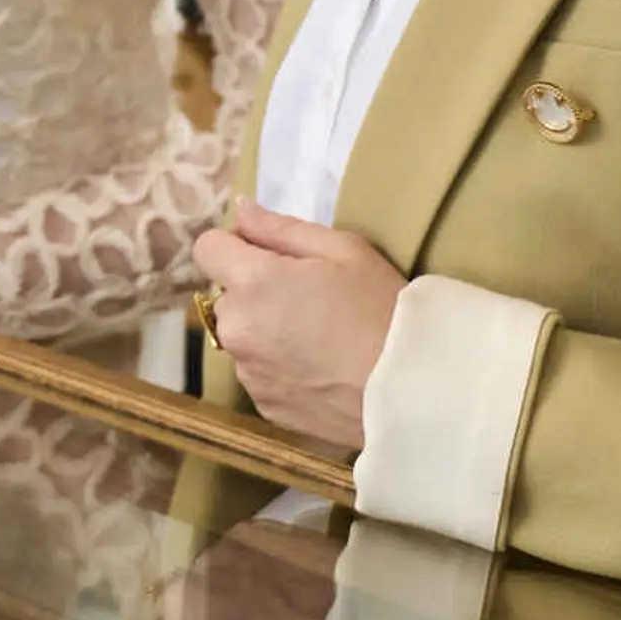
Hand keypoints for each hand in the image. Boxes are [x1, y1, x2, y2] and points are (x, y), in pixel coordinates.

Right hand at [147, 518, 342, 619]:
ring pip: (205, 573)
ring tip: (268, 605)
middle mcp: (176, 595)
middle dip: (194, 617)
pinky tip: (285, 580)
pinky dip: (254, 563)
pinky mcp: (246, 530)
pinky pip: (237, 549)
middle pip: (170, 604)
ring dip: (224, 587)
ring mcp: (211, 557)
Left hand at [188, 197, 404, 449]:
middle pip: (227, 297)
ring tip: (321, 339)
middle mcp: (236, 329)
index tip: (272, 256)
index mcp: (251, 282)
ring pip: (243, 338)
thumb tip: (240, 211)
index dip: (236, 246)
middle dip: (255, 292)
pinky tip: (323, 369)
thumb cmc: (383, 308)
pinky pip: (261, 375)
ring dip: (266, 332)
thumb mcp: (344, 250)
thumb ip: (281, 228)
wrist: (412, 390)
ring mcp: (248, 374)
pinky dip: (280, 368)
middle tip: (311, 298)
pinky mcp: (265, 407)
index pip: (208, 248)